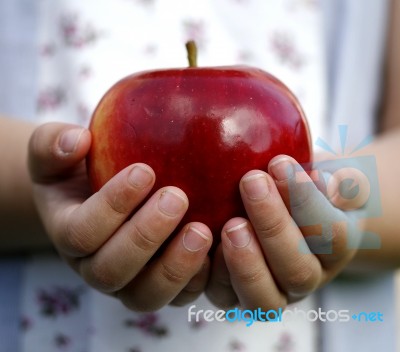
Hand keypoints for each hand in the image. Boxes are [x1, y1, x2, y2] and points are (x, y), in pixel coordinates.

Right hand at [28, 122, 212, 310]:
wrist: (98, 200)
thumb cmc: (81, 173)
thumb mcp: (56, 153)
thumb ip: (53, 145)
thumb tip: (76, 140)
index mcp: (69, 236)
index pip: (82, 233)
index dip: (112, 206)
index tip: (144, 171)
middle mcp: (96, 268)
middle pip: (111, 271)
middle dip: (145, 236)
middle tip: (176, 198)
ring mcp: (128, 283)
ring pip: (145, 295)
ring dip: (175, 266)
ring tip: (202, 230)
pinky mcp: (160, 287)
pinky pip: (179, 297)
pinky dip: (199, 279)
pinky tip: (219, 248)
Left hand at [206, 155, 361, 309]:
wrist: (282, 210)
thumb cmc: (305, 190)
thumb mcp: (332, 179)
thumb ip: (341, 181)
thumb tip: (325, 183)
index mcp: (335, 248)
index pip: (331, 234)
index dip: (305, 200)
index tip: (279, 163)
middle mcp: (306, 278)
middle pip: (297, 271)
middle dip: (273, 226)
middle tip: (251, 182)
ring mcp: (272, 291)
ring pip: (264, 298)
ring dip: (246, 262)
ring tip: (231, 224)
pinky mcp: (236, 294)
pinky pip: (223, 296)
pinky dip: (212, 273)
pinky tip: (204, 238)